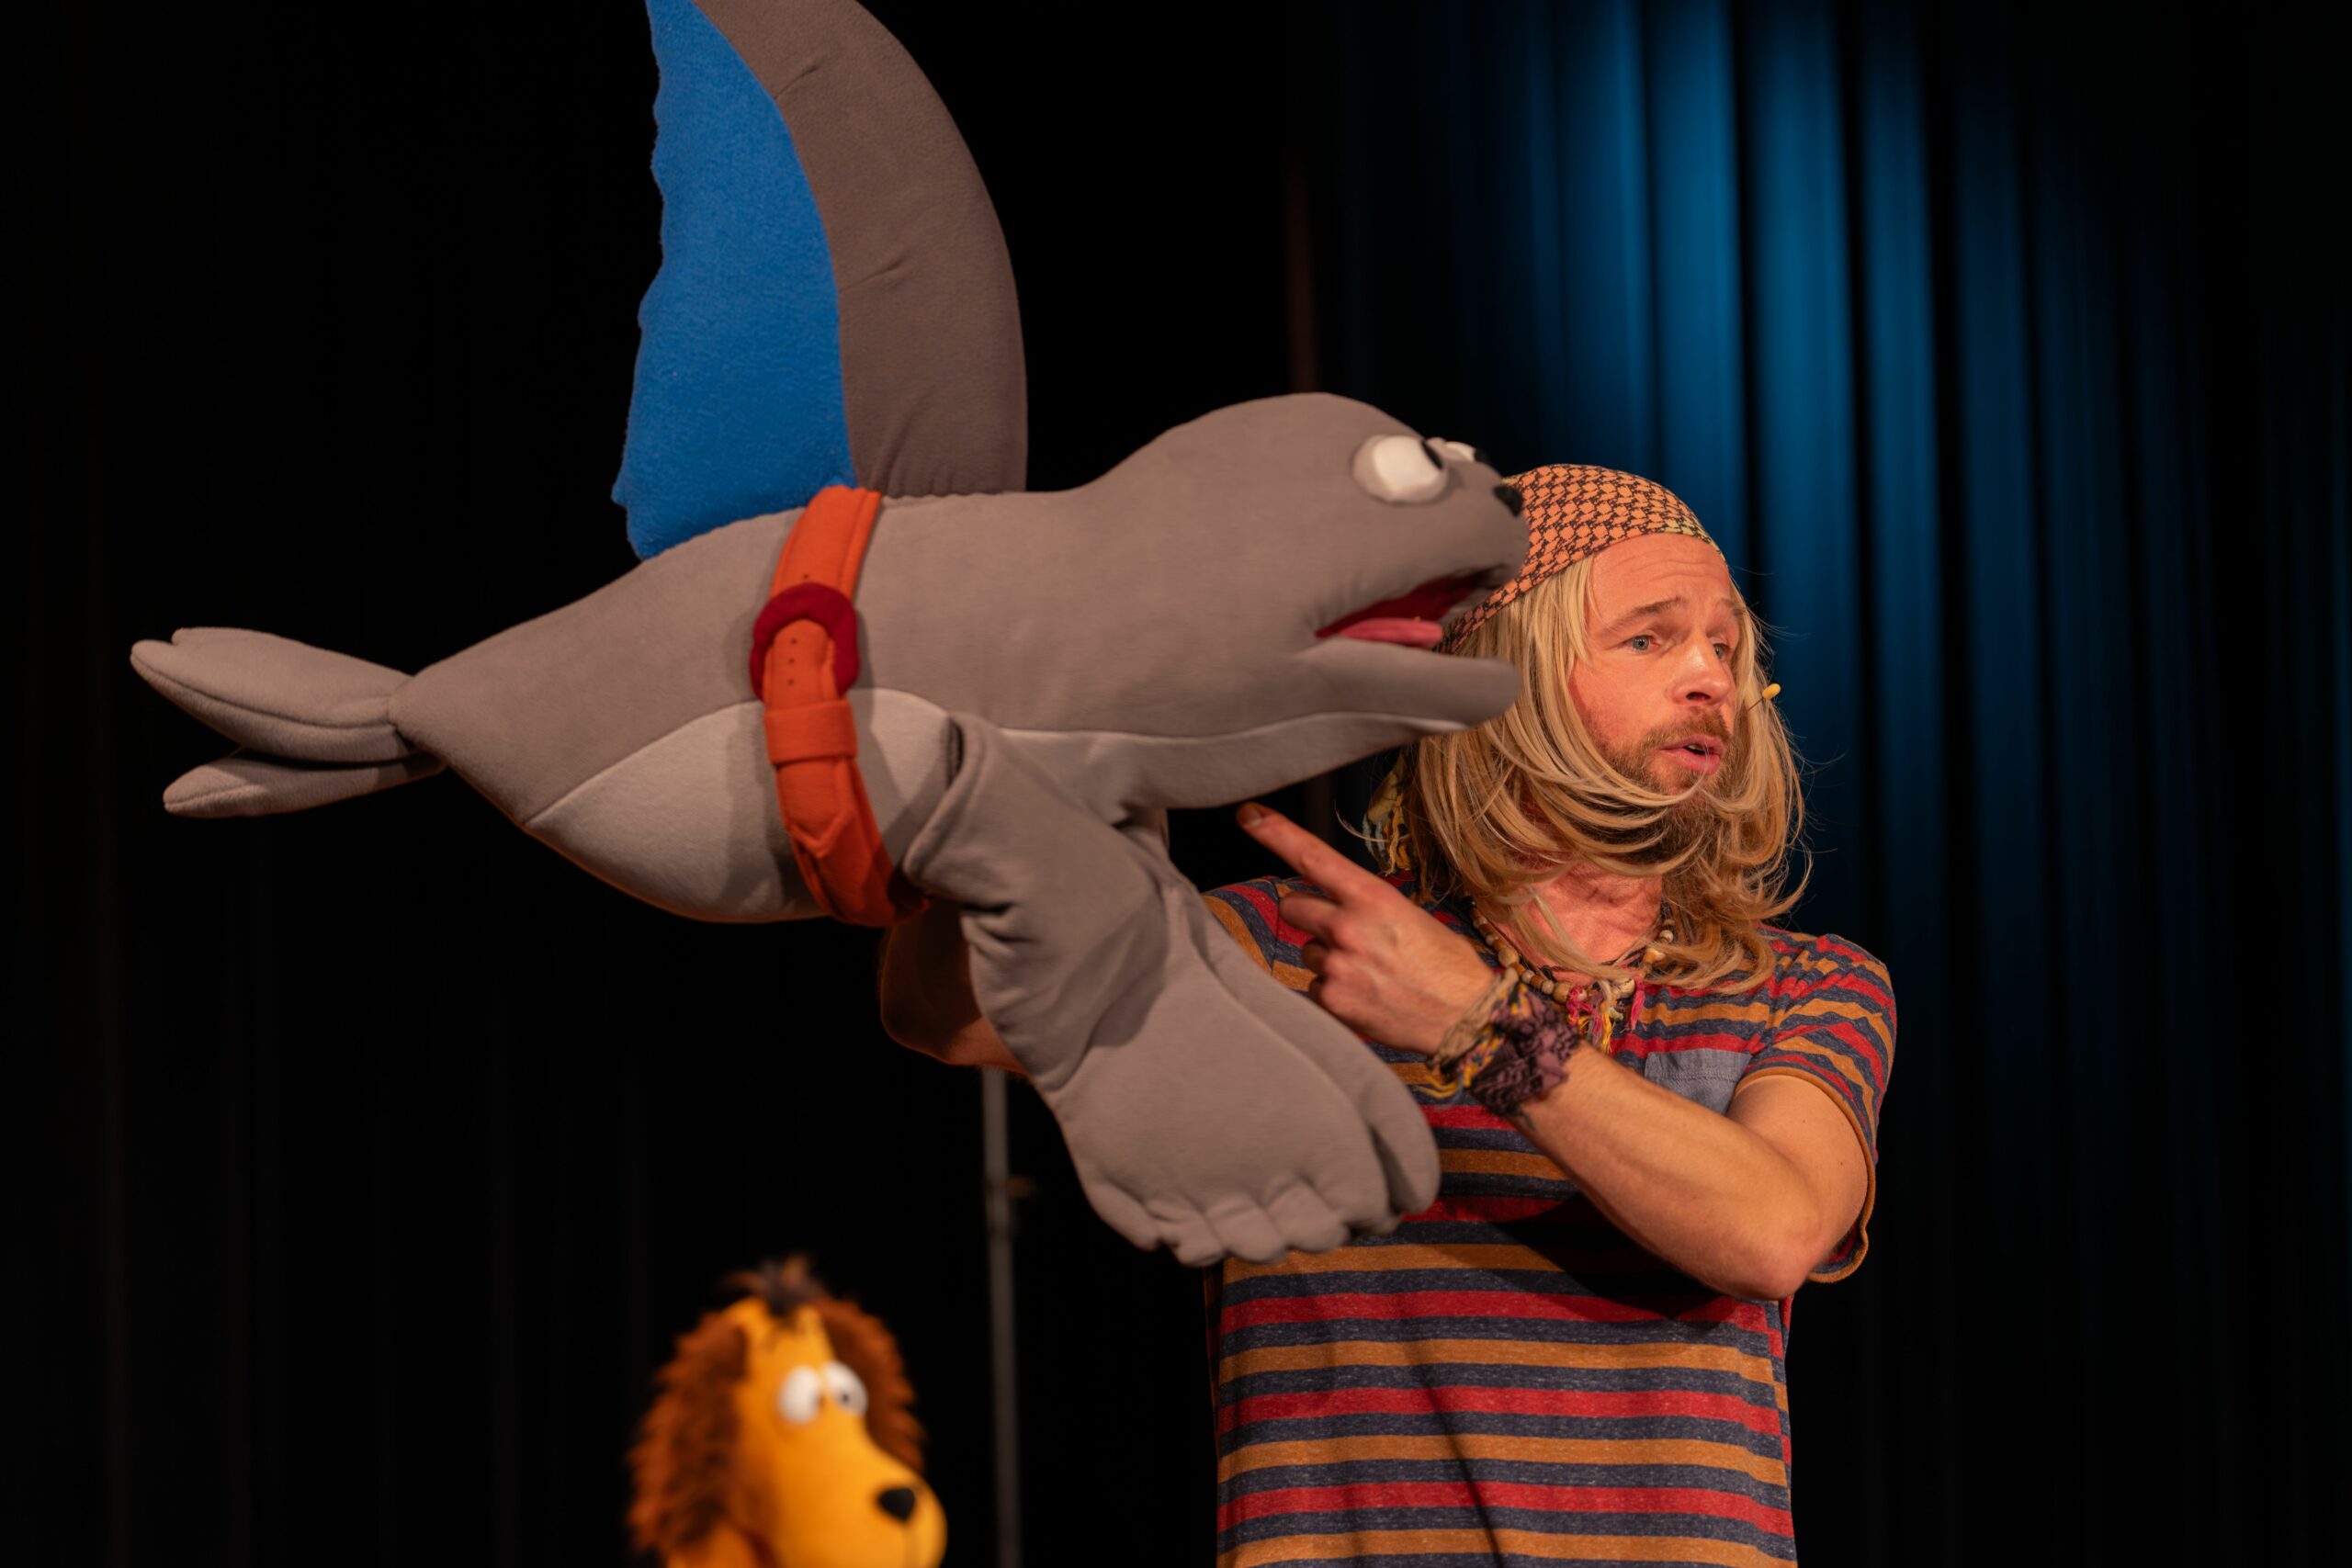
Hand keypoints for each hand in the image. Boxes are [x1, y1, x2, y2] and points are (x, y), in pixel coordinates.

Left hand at [1236, 801, 1495, 1052]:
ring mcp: (1336, 966)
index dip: (1275, 832)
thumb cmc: (1445, 965)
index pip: (1312, 856)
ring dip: (1327, 957)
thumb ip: (1364, 906)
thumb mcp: (1409, 916)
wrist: (1467, 1019)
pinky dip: (1334, 991)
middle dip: (1308, 914)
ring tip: (1370, 971)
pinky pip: (1314, 986)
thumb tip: (1331, 905)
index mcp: (1372, 897)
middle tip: (1341, 931)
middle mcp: (1348, 927)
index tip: (1248, 814)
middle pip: (1291, 905)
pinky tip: (1368, 995)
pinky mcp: (1332, 1001)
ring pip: (1305, 951)